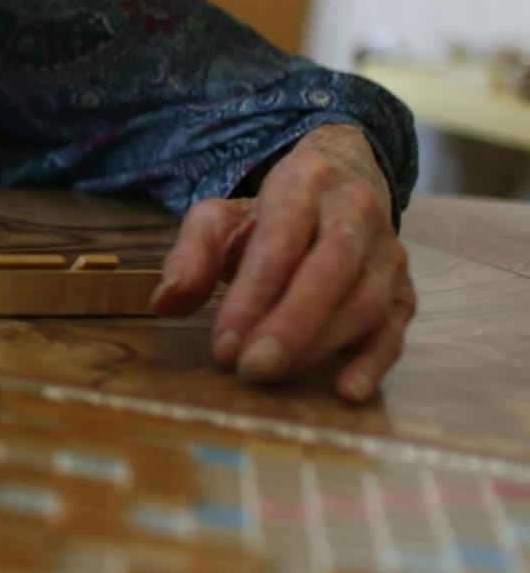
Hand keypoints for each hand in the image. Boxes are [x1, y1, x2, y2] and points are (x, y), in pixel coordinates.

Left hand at [151, 126, 413, 402]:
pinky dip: (372, 362)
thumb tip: (166, 302)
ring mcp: (387, 253)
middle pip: (332, 270)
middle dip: (290, 325)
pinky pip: (395, 329)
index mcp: (305, 182)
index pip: (282, 240)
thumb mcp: (220, 216)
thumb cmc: (271, 212)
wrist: (342, 184)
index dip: (253, 294)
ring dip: (317, 345)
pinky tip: (345, 390)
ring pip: (366, 302)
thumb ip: (191, 254)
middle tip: (250, 368)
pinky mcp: (405, 291)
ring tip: (271, 375)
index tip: (222, 343)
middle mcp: (356, 212)